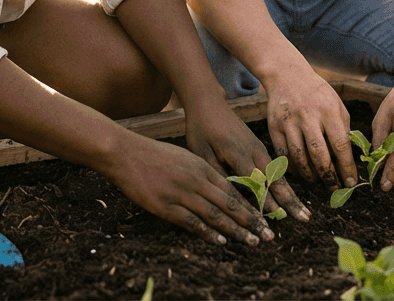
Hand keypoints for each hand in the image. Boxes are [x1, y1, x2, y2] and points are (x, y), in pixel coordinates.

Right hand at [103, 134, 269, 245]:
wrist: (126, 153)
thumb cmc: (153, 154)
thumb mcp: (184, 157)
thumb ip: (201, 171)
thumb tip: (218, 186)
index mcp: (202, 166)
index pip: (233, 188)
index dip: (250, 204)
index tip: (265, 216)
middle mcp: (196, 180)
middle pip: (230, 203)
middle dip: (251, 220)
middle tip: (268, 234)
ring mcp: (181, 194)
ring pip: (215, 215)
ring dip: (235, 230)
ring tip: (252, 241)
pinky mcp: (166, 206)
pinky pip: (192, 222)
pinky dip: (208, 233)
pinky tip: (221, 241)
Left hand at [184, 102, 309, 221]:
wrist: (209, 103)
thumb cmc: (201, 129)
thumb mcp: (201, 152)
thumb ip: (216, 173)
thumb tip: (230, 197)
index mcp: (238, 152)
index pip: (255, 181)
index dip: (266, 201)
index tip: (276, 219)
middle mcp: (253, 151)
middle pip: (275, 180)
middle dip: (290, 201)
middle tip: (304, 219)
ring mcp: (259, 148)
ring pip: (278, 176)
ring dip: (291, 195)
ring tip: (305, 213)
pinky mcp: (259, 147)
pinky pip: (274, 169)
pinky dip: (284, 185)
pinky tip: (291, 197)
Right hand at [262, 67, 357, 191]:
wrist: (287, 75)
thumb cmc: (317, 93)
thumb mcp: (337, 104)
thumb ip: (343, 129)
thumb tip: (348, 158)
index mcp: (328, 111)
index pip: (340, 145)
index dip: (347, 167)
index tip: (352, 182)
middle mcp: (308, 117)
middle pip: (319, 155)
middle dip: (329, 177)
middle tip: (335, 189)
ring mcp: (289, 123)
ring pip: (299, 157)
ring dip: (310, 176)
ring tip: (318, 183)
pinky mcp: (274, 127)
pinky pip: (283, 154)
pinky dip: (292, 167)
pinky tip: (301, 172)